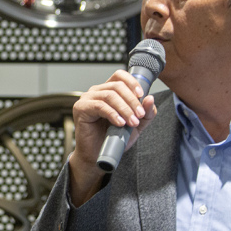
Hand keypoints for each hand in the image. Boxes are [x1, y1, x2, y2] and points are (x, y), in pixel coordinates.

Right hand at [69, 70, 156, 204]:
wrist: (98, 155)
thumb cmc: (113, 138)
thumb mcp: (136, 125)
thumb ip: (146, 113)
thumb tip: (150, 98)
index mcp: (108, 90)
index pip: (120, 75)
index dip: (132, 82)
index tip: (142, 95)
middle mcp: (97, 92)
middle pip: (117, 86)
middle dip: (132, 100)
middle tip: (140, 115)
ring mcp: (87, 99)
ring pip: (110, 95)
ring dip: (124, 109)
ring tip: (131, 122)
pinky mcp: (81, 109)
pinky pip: (99, 106)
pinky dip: (112, 114)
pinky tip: (119, 123)